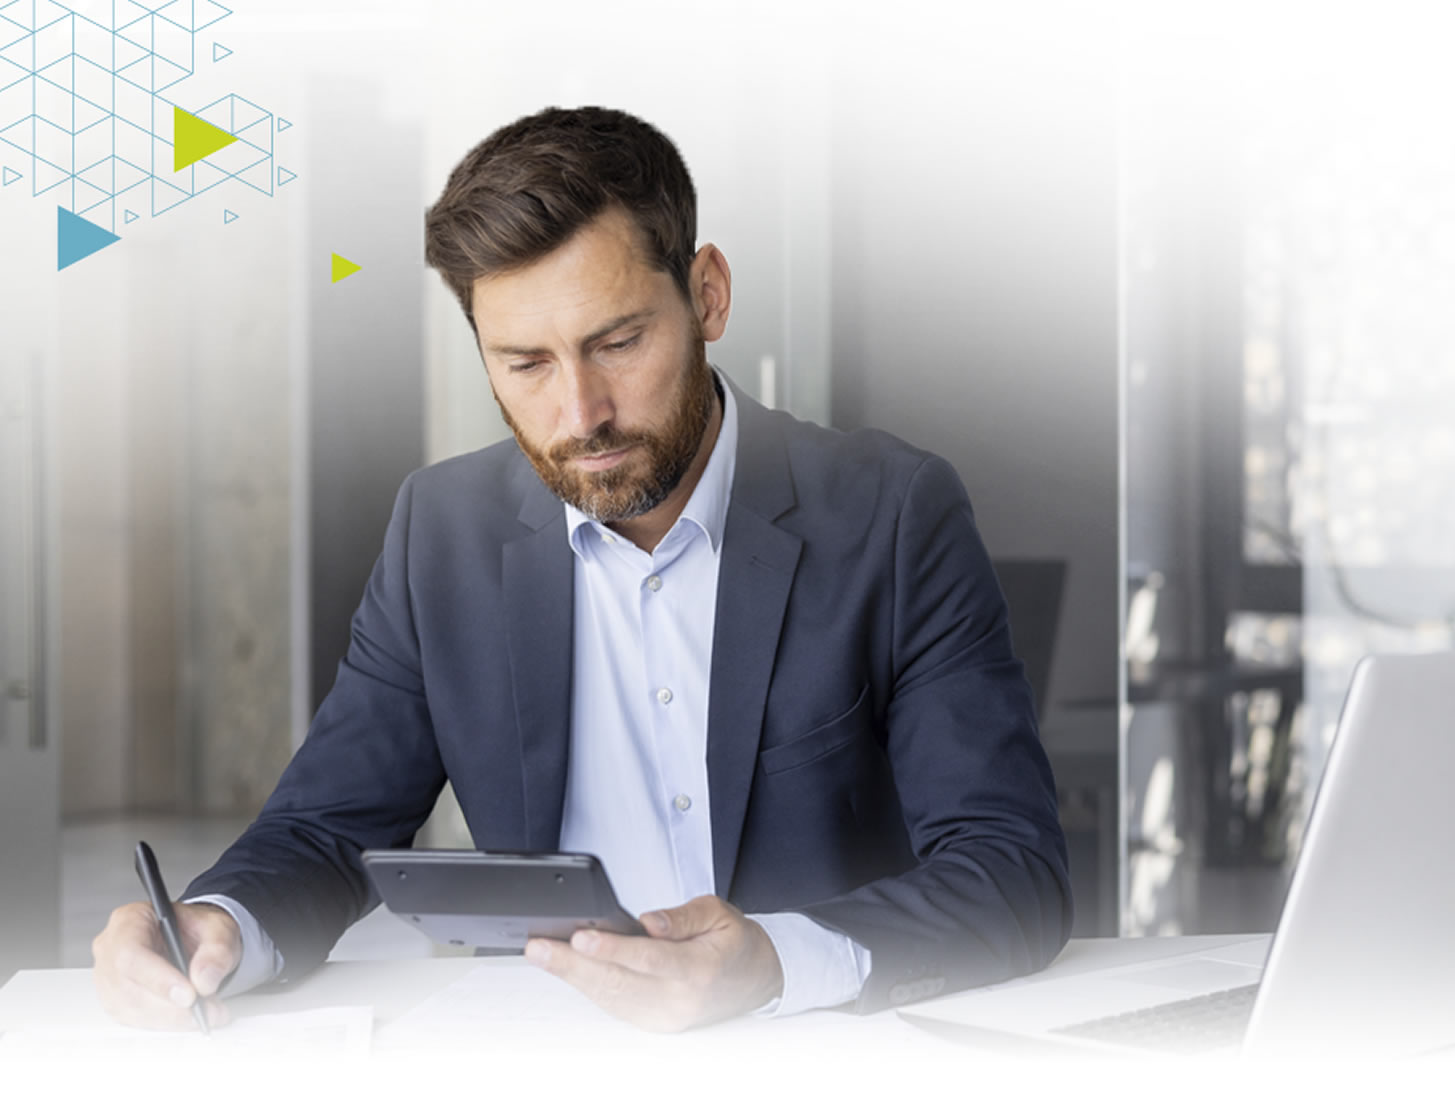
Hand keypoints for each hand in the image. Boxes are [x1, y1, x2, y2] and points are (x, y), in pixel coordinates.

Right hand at [92, 900, 241, 1029]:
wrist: (194, 942)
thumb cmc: (198, 929)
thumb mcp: (218, 928)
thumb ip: (216, 950)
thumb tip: (204, 980)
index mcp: (130, 919)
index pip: (131, 953)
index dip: (157, 978)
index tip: (189, 995)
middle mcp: (111, 948)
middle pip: (128, 986)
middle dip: (171, 1005)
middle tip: (208, 1010)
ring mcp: (109, 978)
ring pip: (131, 1008)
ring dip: (172, 1019)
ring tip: (209, 1014)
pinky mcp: (117, 1001)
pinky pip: (136, 1020)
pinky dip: (167, 1024)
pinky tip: (191, 1018)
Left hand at [524, 894, 783, 1031]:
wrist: (756, 981)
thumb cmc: (735, 943)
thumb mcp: (719, 914)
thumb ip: (682, 917)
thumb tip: (647, 921)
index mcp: (699, 968)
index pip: (649, 958)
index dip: (612, 948)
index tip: (581, 936)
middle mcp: (679, 999)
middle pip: (619, 983)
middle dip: (573, 965)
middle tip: (539, 947)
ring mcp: (665, 1017)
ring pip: (610, 997)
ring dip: (572, 976)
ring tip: (542, 954)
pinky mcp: (654, 1023)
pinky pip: (615, 1005)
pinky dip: (588, 987)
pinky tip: (566, 968)